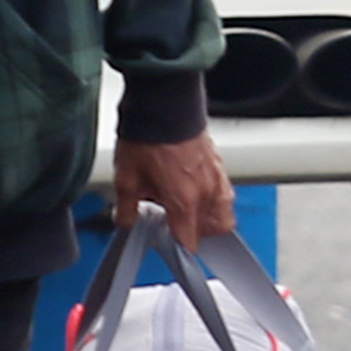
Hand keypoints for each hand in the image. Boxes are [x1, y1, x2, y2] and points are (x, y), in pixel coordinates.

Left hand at [113, 131, 235, 247]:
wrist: (164, 103)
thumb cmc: (147, 136)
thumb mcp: (125, 179)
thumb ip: (126, 209)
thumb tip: (125, 221)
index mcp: (184, 201)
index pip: (189, 241)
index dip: (177, 247)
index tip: (166, 241)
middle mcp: (206, 192)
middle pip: (213, 230)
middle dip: (195, 233)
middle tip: (176, 225)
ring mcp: (216, 176)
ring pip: (224, 212)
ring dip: (210, 217)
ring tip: (188, 208)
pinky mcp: (219, 162)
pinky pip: (224, 191)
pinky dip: (214, 197)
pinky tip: (194, 187)